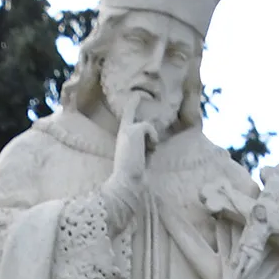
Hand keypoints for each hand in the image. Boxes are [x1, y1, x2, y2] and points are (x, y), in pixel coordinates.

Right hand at [103, 98, 151, 230]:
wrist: (126, 182)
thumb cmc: (134, 178)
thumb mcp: (141, 160)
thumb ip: (146, 150)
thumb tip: (154, 145)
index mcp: (124, 140)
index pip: (128, 119)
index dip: (132, 107)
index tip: (135, 96)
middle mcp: (124, 132)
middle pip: (130, 112)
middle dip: (133, 103)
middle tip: (137, 96)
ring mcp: (127, 130)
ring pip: (148, 126)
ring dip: (152, 140)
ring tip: (148, 152)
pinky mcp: (133, 130)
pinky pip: (150, 129)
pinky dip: (153, 139)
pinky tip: (149, 149)